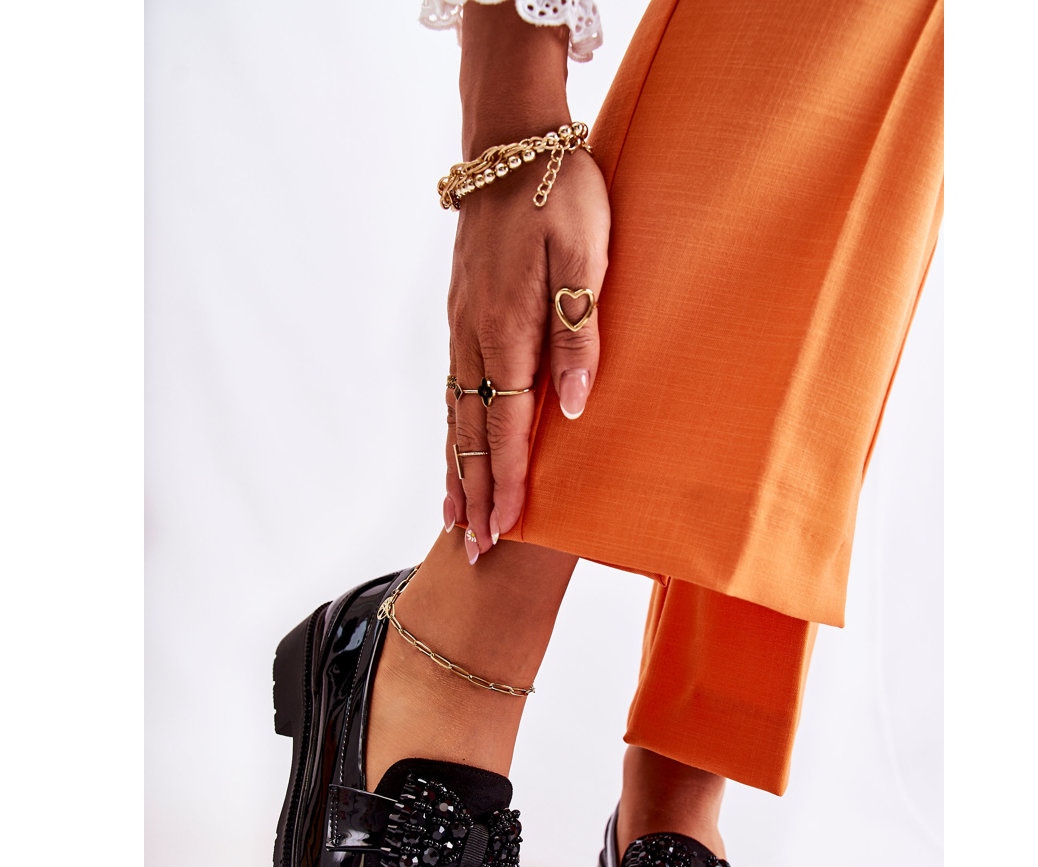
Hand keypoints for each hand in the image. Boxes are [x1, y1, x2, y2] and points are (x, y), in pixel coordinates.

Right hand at [444, 143, 609, 560]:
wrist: (510, 145)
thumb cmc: (560, 194)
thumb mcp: (586, 255)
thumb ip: (579, 332)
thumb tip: (573, 408)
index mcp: (507, 329)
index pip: (505, 426)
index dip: (506, 483)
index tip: (505, 529)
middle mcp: (475, 337)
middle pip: (470, 433)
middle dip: (474, 495)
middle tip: (472, 550)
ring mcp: (462, 328)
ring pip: (454, 415)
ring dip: (455, 470)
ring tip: (454, 518)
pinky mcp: (461, 316)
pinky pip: (452, 388)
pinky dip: (450, 431)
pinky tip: (453, 450)